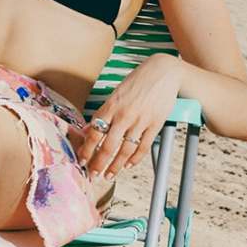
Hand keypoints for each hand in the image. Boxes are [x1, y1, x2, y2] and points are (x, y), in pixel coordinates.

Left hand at [75, 54, 180, 179]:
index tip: (82, 159)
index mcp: (111, 106)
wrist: (163, 71)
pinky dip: (134, 159)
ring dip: (115, 166)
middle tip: (93, 174)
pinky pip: (143, 146)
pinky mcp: (155, 124)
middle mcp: (124, 115)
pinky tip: (127, 165)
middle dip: (98, 163)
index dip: (86, 149)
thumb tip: (92, 128)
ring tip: (109, 175)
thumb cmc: (138, 80)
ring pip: (125, 150)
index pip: (94, 133)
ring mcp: (140, 121)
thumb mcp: (117, 93)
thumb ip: (105, 112)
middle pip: (108, 146)